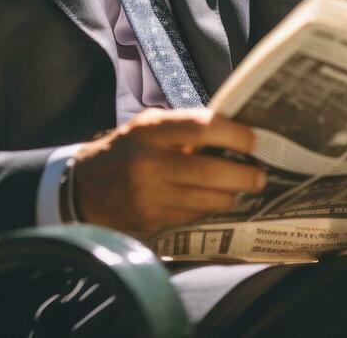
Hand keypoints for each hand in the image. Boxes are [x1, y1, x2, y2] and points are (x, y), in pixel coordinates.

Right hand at [73, 108, 266, 235]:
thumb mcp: (149, 126)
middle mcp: (150, 162)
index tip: (253, 140)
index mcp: (152, 130)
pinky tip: (216, 200)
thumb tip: (231, 129)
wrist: (86, 186)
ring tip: (244, 187)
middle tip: (260, 174)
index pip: (201, 127)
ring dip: (231, 195)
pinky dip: (210, 208)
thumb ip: (184, 126)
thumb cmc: (128, 148)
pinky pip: (193, 216)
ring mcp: (149, 195)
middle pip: (208, 171)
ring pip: (205, 200)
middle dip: (242, 175)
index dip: (234, 134)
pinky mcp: (151, 220)